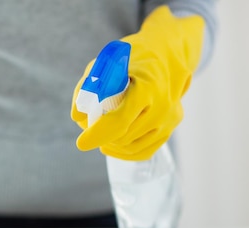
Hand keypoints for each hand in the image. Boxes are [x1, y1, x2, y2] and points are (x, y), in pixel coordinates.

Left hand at [71, 6, 204, 160]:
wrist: (166, 54)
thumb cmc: (131, 58)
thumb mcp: (105, 63)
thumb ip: (88, 87)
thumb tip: (77, 117)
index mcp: (147, 87)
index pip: (120, 121)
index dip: (98, 134)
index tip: (81, 143)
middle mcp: (162, 106)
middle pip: (123, 137)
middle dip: (101, 138)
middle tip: (86, 132)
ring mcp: (169, 119)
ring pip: (131, 147)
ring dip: (111, 145)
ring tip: (98, 134)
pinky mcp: (170, 128)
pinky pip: (143, 151)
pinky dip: (124, 152)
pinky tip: (110, 146)